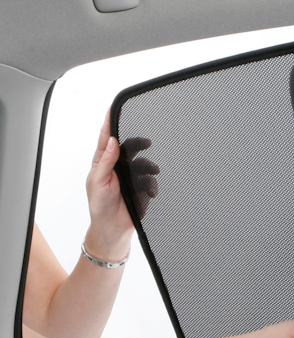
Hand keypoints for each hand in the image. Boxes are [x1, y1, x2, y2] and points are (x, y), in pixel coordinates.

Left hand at [84, 110, 158, 260]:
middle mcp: (117, 166)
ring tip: (152, 171)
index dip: (110, 123)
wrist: (114, 228)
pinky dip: (152, 184)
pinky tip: (150, 192)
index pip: (106, 139)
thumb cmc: (100, 206)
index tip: (113, 109)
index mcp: (102, 162)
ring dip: (149, 166)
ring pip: (144, 162)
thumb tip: (111, 142)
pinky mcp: (142, 187)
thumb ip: (105, 162)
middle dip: (140, 142)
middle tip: (147, 142)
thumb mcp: (98, 182)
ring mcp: (131, 176)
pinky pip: (151, 179)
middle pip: (130, 146)